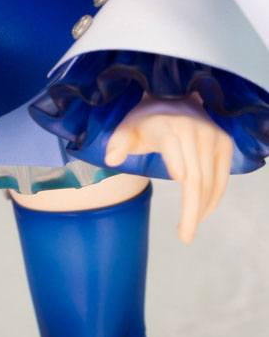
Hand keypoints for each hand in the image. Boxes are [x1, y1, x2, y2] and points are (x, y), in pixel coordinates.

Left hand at [104, 94, 233, 242]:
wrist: (173, 99)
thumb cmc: (146, 122)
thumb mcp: (128, 128)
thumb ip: (118, 143)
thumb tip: (111, 159)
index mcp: (165, 125)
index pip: (171, 145)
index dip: (175, 160)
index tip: (178, 177)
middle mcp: (192, 129)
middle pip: (195, 177)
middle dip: (191, 210)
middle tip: (185, 237)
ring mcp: (212, 135)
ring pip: (210, 181)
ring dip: (202, 209)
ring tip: (189, 229)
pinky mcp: (224, 142)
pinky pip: (222, 178)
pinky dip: (214, 198)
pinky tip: (202, 213)